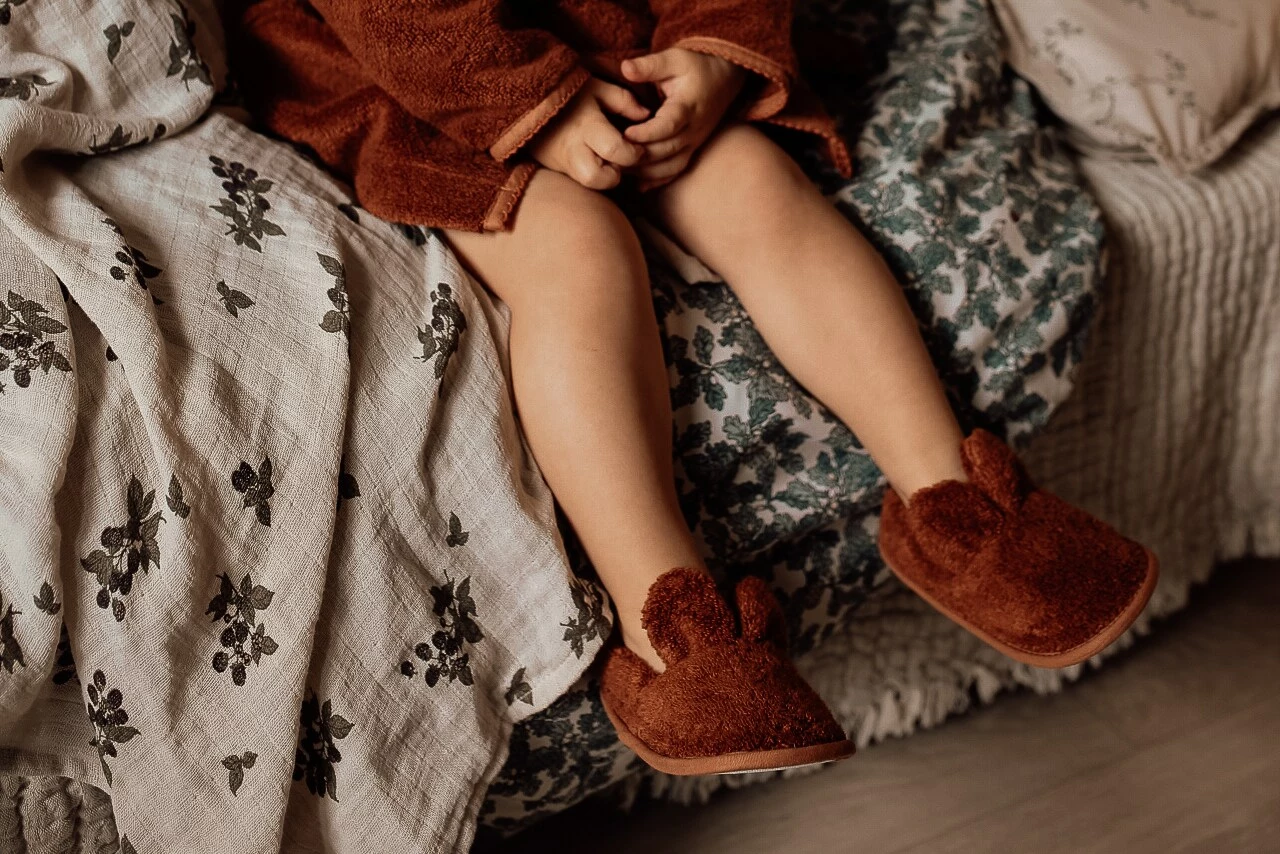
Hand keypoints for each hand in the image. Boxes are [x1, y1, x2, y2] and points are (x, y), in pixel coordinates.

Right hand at [528, 77, 650, 189]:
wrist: (532, 104)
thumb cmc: (570, 95)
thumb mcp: (597, 88)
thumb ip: (624, 101)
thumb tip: (646, 115)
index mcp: (586, 126)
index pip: (615, 150)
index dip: (633, 153)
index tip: (636, 146)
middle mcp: (573, 149)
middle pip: (596, 179)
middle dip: (614, 175)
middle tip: (619, 160)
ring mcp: (563, 163)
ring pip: (587, 186)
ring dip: (603, 178)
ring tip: (607, 161)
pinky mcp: (559, 170)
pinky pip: (581, 183)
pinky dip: (594, 177)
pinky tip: (597, 162)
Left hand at [619, 47, 746, 191]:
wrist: (724, 78)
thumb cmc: (696, 66)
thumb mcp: (675, 58)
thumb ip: (649, 65)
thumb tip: (625, 68)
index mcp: (688, 107)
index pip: (668, 125)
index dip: (646, 133)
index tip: (625, 134)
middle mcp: (693, 129)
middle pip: (666, 150)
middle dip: (639, 156)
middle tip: (613, 156)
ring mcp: (694, 143)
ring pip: (670, 166)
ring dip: (645, 172)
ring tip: (620, 170)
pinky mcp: (692, 150)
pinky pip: (676, 171)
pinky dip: (656, 180)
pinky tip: (637, 184)